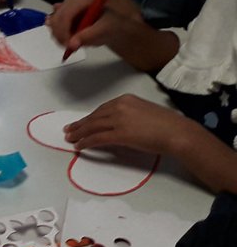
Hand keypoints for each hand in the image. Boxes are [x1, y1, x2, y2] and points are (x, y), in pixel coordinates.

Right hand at [47, 0, 143, 49]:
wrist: (123, 25)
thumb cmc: (118, 24)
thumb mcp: (107, 29)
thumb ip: (89, 36)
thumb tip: (71, 45)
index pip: (67, 11)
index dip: (63, 29)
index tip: (68, 45)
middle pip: (58, 14)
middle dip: (60, 32)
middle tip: (67, 47)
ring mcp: (72, 5)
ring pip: (55, 18)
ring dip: (58, 33)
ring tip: (69, 43)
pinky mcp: (69, 12)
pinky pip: (57, 20)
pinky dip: (59, 30)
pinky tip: (66, 38)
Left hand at [63, 94, 195, 155]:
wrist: (177, 132)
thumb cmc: (166, 124)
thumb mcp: (144, 112)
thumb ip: (129, 115)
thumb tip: (116, 124)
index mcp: (126, 99)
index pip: (102, 109)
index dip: (89, 117)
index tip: (81, 122)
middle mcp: (120, 106)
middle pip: (94, 117)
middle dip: (80, 125)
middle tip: (68, 130)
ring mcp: (119, 120)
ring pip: (92, 127)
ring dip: (78, 134)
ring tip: (70, 139)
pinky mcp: (120, 134)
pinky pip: (96, 138)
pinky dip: (85, 142)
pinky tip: (79, 146)